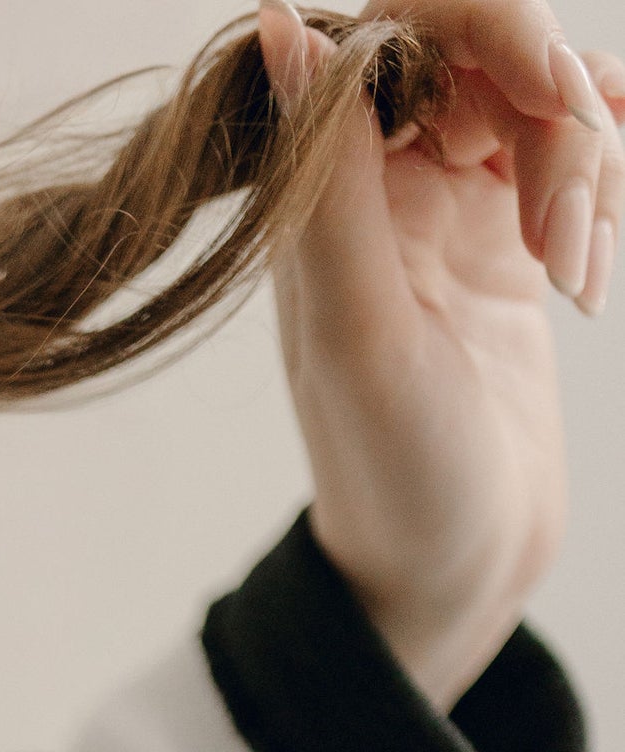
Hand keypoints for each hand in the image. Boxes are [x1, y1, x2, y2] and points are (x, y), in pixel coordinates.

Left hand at [258, 0, 624, 709]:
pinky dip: (609, 183)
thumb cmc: (394, 478)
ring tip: (577, 284)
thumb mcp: (362, 334)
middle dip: (555, 116)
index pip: (401, 24)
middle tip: (565, 237)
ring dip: (588, 170)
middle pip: (488, 51)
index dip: (490, 28)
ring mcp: (446, 204)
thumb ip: (328, 185)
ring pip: (543, 102)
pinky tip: (599, 263)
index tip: (553, 96)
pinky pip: (575, 149)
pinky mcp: (508, 236)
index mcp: (323, 194)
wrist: (451, 574)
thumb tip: (282, 25)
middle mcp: (377, 184)